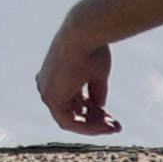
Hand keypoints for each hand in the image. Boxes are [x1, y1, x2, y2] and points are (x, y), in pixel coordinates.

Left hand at [39, 20, 120, 135]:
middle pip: (72, 112)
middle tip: (115, 125)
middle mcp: (47, 85)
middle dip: (95, 120)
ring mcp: (47, 93)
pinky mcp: (52, 99)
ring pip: (71, 120)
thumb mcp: (96, 72)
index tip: (109, 115)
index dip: (92, 111)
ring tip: (115, 127)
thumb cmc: (91, 47)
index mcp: (53, 75)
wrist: (84, 34)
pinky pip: (70, 122)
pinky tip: (105, 126)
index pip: (73, 100)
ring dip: (94, 126)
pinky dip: (88, 126)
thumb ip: (95, 90)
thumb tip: (100, 106)